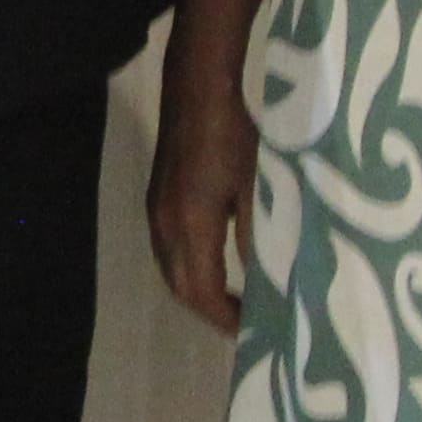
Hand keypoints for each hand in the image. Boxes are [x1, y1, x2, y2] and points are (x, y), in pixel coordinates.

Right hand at [147, 47, 252, 335]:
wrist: (197, 88)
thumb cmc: (235, 134)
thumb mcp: (258, 187)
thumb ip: (259, 237)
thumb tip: (265, 280)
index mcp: (191, 225)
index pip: (203, 291)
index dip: (226, 317)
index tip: (253, 333)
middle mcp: (165, 226)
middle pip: (181, 288)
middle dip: (210, 311)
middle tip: (245, 324)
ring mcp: (156, 213)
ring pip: (171, 271)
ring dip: (198, 292)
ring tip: (232, 300)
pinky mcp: (157, 200)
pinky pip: (168, 252)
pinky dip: (189, 270)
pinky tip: (214, 265)